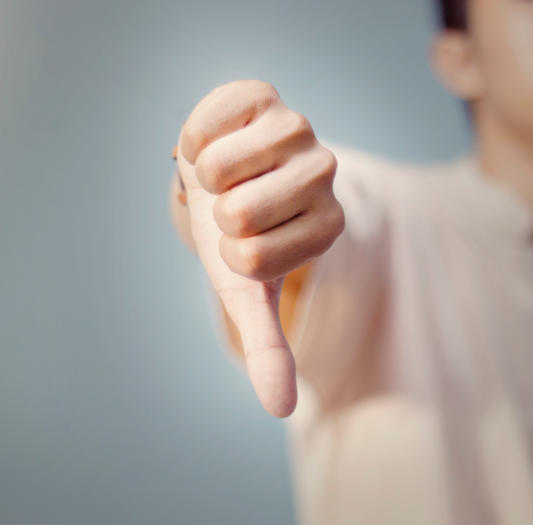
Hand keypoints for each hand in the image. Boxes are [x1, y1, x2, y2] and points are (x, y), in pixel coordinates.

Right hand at [176, 80, 343, 417]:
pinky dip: (193, 138)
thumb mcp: (249, 292)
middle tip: (234, 205)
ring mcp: (299, 130)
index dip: (231, 254)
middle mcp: (326, 175)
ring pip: (222, 167)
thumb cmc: (238, 238)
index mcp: (329, 227)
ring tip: (226, 175)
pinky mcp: (264, 96)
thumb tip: (283, 410)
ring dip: (204, 178)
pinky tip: (217, 142)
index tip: (245, 242)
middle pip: (241, 213)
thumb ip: (268, 346)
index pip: (256, 259)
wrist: (225, 180)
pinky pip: (208, 123)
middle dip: (217, 216)